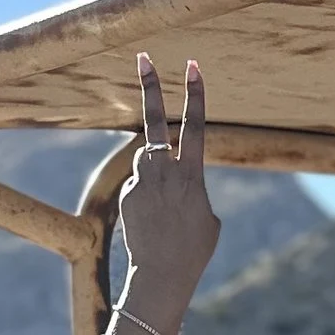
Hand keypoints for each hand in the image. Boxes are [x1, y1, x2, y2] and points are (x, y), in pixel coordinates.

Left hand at [113, 54, 219, 334]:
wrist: (161, 275)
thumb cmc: (194, 251)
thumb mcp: (207, 218)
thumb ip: (192, 188)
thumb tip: (173, 178)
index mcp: (191, 176)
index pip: (195, 126)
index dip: (195, 95)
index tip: (193, 67)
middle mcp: (164, 173)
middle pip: (156, 122)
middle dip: (151, 88)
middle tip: (143, 58)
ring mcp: (143, 182)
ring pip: (147, 157)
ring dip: (156, 168)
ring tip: (165, 205)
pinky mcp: (127, 194)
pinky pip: (139, 183)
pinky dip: (147, 196)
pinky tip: (152, 222)